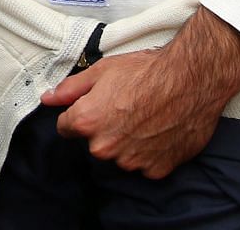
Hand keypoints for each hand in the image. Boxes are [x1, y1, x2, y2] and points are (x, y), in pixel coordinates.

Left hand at [40, 7, 239, 178]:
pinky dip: (149, 152)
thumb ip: (70, 89)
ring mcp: (132, 162)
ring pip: (119, 155)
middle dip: (103, 128)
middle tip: (125, 107)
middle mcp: (106, 147)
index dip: (78, 114)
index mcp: (88, 122)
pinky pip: (144, 164)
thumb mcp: (102, 70)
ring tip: (145, 117)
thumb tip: (48, 99)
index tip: (94, 105)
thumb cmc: (147, 71)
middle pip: (94, 142)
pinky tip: (158, 130)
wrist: (192, 80)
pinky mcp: (156, 169)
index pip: (66, 127)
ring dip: (126, 142)